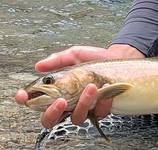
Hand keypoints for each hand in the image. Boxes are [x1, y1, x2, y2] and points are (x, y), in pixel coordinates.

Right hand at [15, 44, 143, 128]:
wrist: (118, 58)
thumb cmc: (94, 58)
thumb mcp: (75, 54)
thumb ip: (58, 59)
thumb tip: (39, 65)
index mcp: (57, 91)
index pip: (35, 101)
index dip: (25, 100)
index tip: (22, 95)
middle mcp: (68, 103)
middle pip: (49, 119)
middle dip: (52, 112)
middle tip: (60, 100)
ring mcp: (83, 108)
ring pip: (76, 117)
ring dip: (82, 103)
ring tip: (91, 86)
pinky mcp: (100, 110)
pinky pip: (98, 113)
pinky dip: (102, 102)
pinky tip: (105, 90)